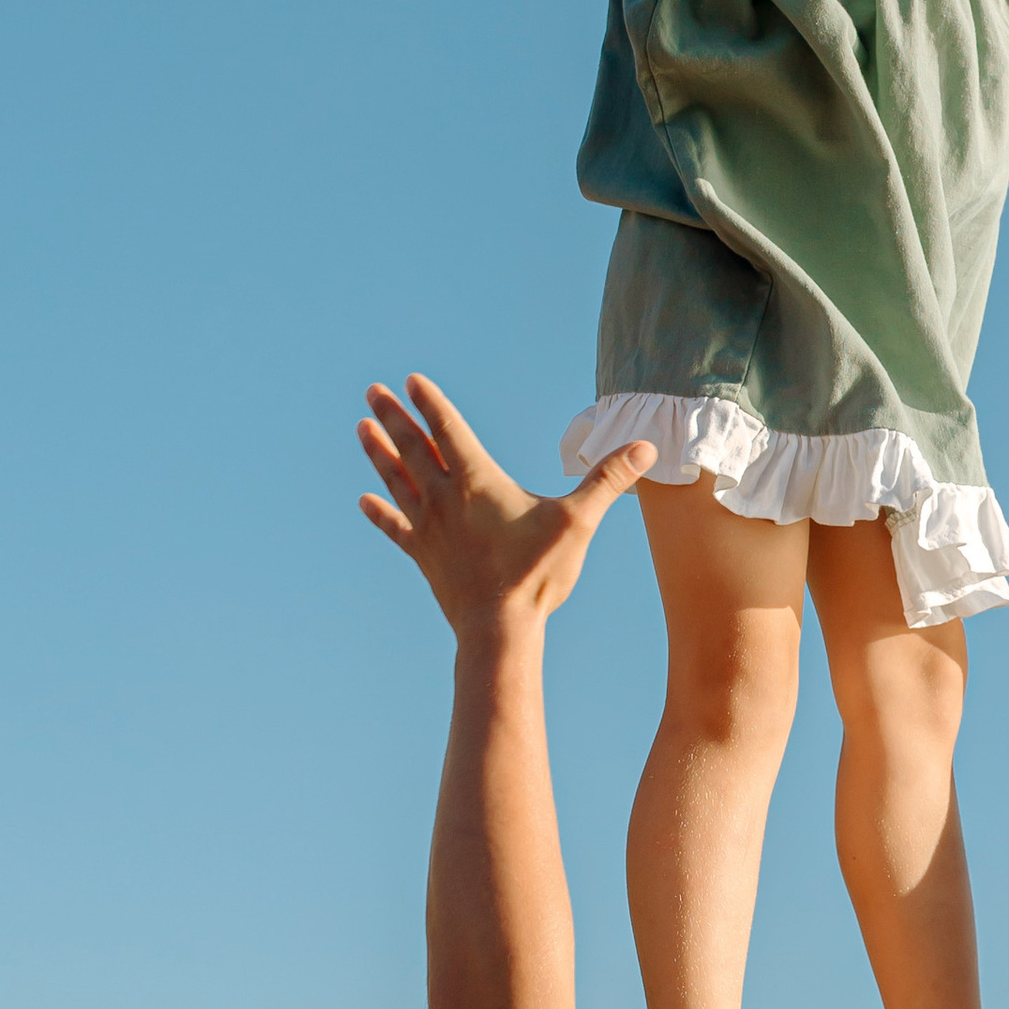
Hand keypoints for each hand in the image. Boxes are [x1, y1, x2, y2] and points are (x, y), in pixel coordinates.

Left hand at [356, 376, 653, 638]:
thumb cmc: (538, 573)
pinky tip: (363, 502)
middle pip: (414, 448)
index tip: (411, 380)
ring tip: (362, 427)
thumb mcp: (579, 521)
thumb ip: (609, 480)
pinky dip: (380, 513)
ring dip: (379, 453)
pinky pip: (396, 528)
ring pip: (397, 481)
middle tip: (373, 391)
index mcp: (479, 482)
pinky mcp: (425, 557)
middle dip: (395, 417)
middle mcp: (446, 499)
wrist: (500, 629)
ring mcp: (430, 528)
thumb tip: (646, 447)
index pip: (449, 431)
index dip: (430, 403)